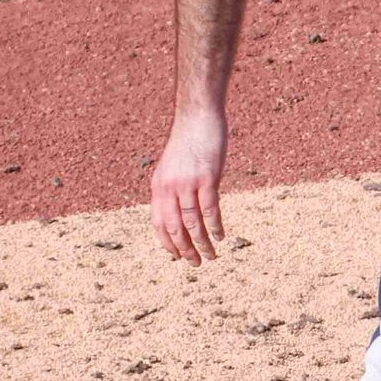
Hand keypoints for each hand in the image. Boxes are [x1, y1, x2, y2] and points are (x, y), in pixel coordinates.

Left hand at [150, 113, 229, 263]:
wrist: (197, 116)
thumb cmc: (189, 140)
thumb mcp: (173, 166)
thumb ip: (174, 187)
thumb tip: (181, 208)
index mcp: (159, 187)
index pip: (159, 224)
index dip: (168, 243)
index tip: (178, 257)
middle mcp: (169, 188)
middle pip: (174, 228)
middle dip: (185, 250)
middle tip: (196, 263)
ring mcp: (187, 183)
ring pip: (192, 222)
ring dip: (201, 243)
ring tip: (211, 256)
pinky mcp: (207, 177)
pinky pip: (209, 208)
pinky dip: (214, 226)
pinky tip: (221, 236)